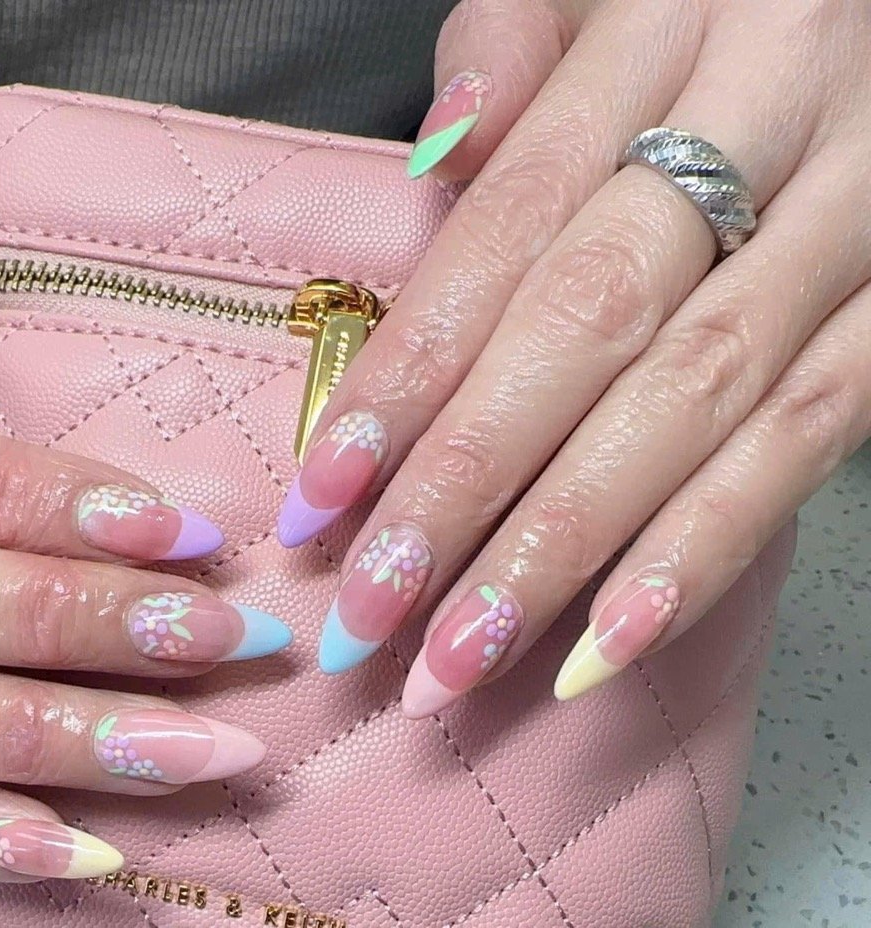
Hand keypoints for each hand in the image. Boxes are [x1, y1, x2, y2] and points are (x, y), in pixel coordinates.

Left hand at [277, 0, 870, 711]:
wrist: (869, 0)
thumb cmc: (704, 1)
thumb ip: (512, 46)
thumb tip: (436, 153)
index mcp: (674, 21)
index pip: (511, 223)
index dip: (411, 367)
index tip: (322, 492)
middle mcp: (776, 114)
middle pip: (593, 325)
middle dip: (469, 485)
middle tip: (370, 608)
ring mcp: (861, 218)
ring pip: (701, 400)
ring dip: (569, 548)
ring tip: (460, 657)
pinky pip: (816, 437)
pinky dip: (708, 548)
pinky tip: (609, 643)